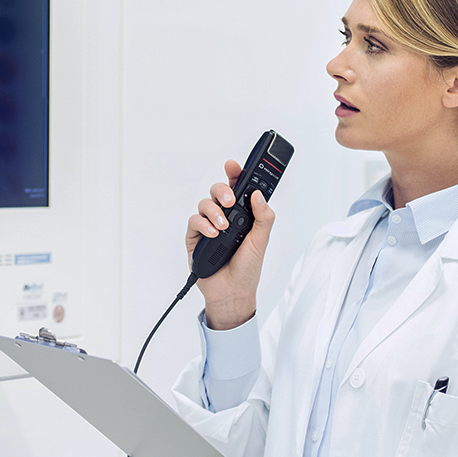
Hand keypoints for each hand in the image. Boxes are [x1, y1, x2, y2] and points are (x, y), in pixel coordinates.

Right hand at [185, 159, 275, 330]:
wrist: (233, 292)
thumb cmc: (248, 268)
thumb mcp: (262, 241)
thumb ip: (264, 217)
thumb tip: (259, 195)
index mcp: (241, 215)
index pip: (238, 188)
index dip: (235, 174)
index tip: (234, 164)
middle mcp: (224, 217)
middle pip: (218, 192)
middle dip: (222, 190)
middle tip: (230, 200)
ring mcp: (208, 226)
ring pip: (204, 204)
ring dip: (213, 212)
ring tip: (223, 227)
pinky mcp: (195, 238)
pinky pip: (193, 221)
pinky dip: (203, 225)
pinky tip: (212, 234)